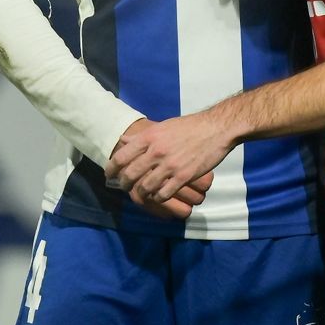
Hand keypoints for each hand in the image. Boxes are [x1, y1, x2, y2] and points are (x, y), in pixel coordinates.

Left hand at [107, 112, 231, 214]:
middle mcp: (156, 151)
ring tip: (140, 194)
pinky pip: (163, 194)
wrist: (216, 128)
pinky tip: (159, 196)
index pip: (121, 156)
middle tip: (124, 187)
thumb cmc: (189, 126)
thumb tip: (123, 140)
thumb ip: (143, 136)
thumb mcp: (163, 126)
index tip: (109, 174)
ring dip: (140, 194)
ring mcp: (170, 165)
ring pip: (145, 187)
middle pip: (130, 174)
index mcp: (150, 137)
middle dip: (124, 184)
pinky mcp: (183, 176)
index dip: (111, 168)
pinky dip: (158, 198)